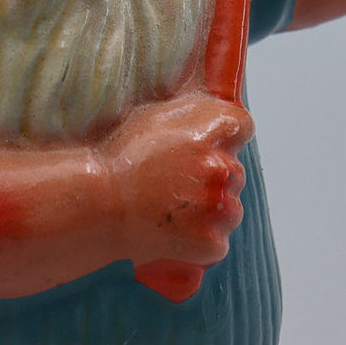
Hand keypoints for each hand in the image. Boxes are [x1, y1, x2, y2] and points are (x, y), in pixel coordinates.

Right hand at [105, 90, 252, 267]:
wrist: (102, 205)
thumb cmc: (123, 159)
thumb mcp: (155, 118)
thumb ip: (190, 112)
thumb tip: (212, 102)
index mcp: (210, 134)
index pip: (243, 126)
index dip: (229, 134)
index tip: (217, 142)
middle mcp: (220, 168)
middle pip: (235, 171)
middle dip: (214, 177)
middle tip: (180, 182)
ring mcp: (218, 208)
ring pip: (231, 208)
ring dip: (213, 210)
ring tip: (176, 209)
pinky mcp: (211, 242)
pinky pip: (219, 241)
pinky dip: (202, 239)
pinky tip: (177, 232)